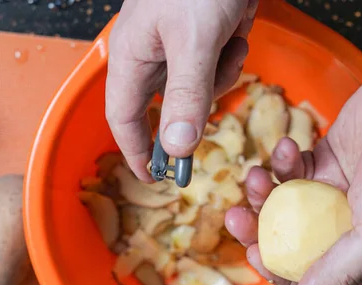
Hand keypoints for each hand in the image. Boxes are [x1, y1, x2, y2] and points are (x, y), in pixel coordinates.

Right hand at [105, 0, 257, 181]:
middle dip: (194, 109)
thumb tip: (178, 148)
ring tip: (229, 44)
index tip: (156, 178)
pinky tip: (237, 30)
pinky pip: (217, 68)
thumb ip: (185, 95)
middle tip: (214, 107)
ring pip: (198, 90)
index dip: (136, 150)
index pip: (123, 117)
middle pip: (166, 107)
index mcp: (131, 56)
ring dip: (220, 77)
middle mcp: (151, 55)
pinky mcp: (204, 39)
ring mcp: (179, 47)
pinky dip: (231, 58)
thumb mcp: (194, 40)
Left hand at [225, 66, 361, 284]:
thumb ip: (337, 275)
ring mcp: (331, 191)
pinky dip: (283, 159)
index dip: (275, 268)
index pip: (307, 274)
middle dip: (256, 228)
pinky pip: (291, 167)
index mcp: (359, 252)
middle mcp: (342, 224)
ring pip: (282, 201)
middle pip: (286, 236)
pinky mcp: (325, 160)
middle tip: (236, 216)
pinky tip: (287, 146)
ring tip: (258, 175)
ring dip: (263, 190)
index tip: (254, 252)